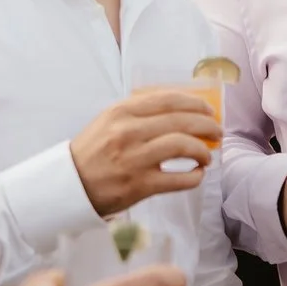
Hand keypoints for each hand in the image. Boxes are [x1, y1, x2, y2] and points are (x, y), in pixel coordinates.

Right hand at [70, 90, 218, 215]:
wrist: (69, 185)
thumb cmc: (93, 151)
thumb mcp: (109, 120)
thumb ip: (139, 111)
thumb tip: (180, 108)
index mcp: (122, 111)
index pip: (169, 100)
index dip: (195, 103)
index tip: (208, 109)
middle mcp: (129, 131)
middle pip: (182, 121)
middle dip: (207, 125)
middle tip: (217, 131)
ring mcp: (135, 159)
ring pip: (183, 145)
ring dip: (203, 150)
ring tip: (207, 155)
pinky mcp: (140, 185)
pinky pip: (179, 178)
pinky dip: (195, 176)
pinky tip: (197, 174)